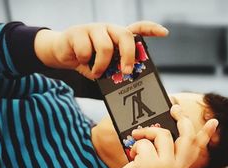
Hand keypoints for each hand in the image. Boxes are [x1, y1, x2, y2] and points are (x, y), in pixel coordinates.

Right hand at [34, 21, 168, 79]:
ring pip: (105, 46)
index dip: (152, 29)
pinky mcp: (77, 32)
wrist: (62, 54)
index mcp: (117, 36)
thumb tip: (125, 79)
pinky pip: (86, 50)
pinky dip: (85, 61)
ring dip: (101, 65)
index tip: (165, 33)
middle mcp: (108, 29)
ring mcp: (93, 28)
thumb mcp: (104, 66)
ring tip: (96, 72)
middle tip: (126, 71)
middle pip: (125, 35)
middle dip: (128, 55)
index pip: (138, 28)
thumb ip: (114, 69)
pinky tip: (81, 61)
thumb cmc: (88, 61)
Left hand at [97, 105, 217, 167]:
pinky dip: (136, 145)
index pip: (197, 148)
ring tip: (137, 141)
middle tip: (173, 108)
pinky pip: (145, 142)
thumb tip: (163, 128)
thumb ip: (165, 152)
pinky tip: (132, 157)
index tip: (214, 121)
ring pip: (163, 134)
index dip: (207, 134)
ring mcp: (166, 166)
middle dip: (182, 118)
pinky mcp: (151, 164)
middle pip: (187, 135)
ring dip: (147, 133)